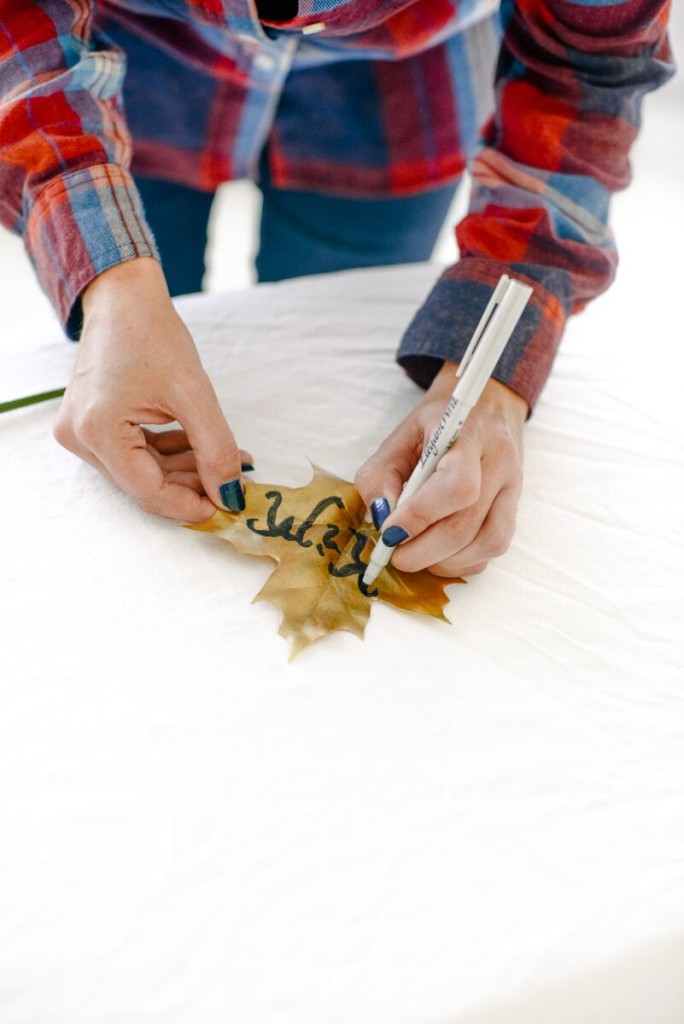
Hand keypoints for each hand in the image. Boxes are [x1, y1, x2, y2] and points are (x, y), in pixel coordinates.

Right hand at [54, 258, 250, 520]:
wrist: (123, 296)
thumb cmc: (153, 333)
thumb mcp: (194, 394)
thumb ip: (216, 450)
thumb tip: (231, 495)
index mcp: (98, 431)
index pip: (148, 492)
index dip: (190, 505)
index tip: (227, 506)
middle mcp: (80, 438)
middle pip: (144, 483)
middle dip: (193, 484)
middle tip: (236, 479)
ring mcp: (80, 432)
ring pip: (141, 471)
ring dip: (185, 469)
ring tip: (229, 459)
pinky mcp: (90, 423)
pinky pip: (133, 453)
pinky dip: (168, 453)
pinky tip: (200, 447)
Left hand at [354, 362, 527, 576]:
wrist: (488, 406)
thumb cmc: (438, 424)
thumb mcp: (400, 436)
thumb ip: (380, 474)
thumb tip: (381, 517)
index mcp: (469, 436)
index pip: (456, 486)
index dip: (420, 516)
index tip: (390, 532)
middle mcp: (500, 463)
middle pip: (467, 524)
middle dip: (424, 550)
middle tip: (395, 555)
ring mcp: (514, 488)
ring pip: (488, 542)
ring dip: (446, 561)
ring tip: (418, 555)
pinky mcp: (516, 508)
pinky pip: (495, 547)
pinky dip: (465, 561)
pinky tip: (441, 554)